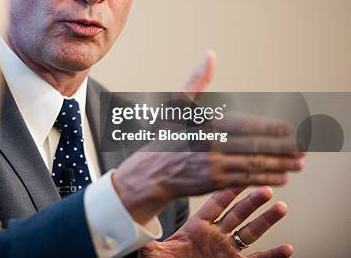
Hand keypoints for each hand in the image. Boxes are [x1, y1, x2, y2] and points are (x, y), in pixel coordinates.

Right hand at [111, 51, 303, 222]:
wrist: (150, 172)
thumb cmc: (165, 135)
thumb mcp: (177, 104)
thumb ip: (197, 80)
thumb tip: (210, 55)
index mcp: (204, 124)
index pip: (245, 125)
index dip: (270, 128)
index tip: (289, 128)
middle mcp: (210, 146)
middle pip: (254, 146)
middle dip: (282, 148)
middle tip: (304, 147)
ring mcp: (212, 166)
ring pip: (254, 165)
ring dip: (280, 165)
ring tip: (299, 163)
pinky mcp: (213, 183)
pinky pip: (245, 180)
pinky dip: (265, 179)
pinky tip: (281, 177)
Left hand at [140, 187, 292, 256]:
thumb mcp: (160, 255)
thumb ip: (153, 246)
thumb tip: (138, 237)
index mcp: (198, 228)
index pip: (214, 205)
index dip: (226, 191)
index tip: (236, 175)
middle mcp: (216, 236)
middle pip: (237, 214)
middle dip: (252, 201)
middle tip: (265, 187)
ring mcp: (228, 250)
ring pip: (251, 232)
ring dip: (266, 221)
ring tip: (281, 207)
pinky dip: (274, 255)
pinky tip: (287, 248)